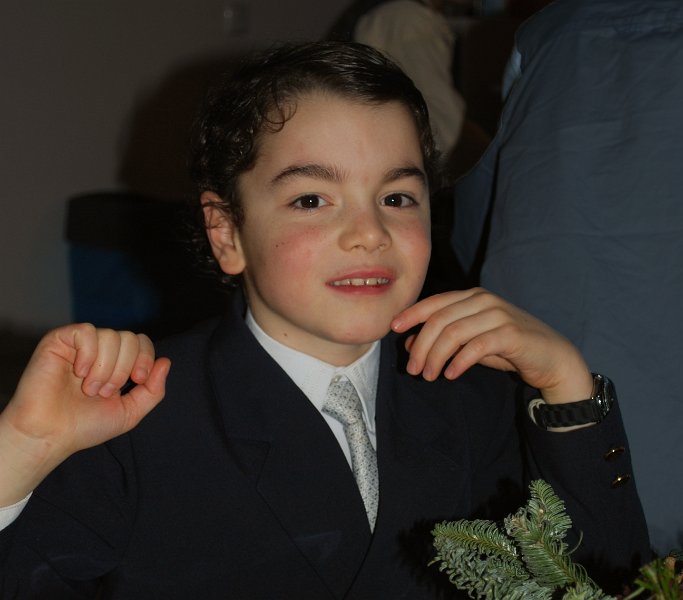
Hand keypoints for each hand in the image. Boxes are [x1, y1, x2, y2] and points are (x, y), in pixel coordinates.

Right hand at [0, 323, 169, 504]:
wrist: (49, 435)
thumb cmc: (85, 426)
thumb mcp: (130, 412)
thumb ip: (153, 390)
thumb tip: (166, 362)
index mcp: (117, 363)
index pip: (141, 342)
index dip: (145, 358)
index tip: (138, 380)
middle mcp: (100, 351)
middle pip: (130, 338)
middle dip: (124, 368)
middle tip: (106, 392)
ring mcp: (80, 345)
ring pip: (111, 335)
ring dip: (105, 367)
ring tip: (90, 388)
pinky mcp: (59, 341)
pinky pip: (87, 331)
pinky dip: (88, 354)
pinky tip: (79, 372)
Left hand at [391, 288, 592, 403]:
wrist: (552, 357)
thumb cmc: (508, 348)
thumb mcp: (471, 342)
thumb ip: (444, 339)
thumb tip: (408, 343)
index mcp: (473, 297)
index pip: (435, 302)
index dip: (412, 315)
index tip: (393, 329)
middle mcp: (484, 300)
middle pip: (440, 320)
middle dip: (421, 345)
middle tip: (413, 369)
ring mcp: (498, 315)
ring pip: (453, 333)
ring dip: (435, 356)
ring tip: (429, 376)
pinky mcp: (510, 333)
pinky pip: (475, 346)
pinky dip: (459, 361)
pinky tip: (450, 374)